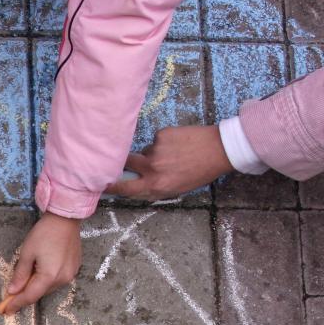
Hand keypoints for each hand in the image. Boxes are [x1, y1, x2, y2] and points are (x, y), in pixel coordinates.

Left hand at [3, 212, 81, 313]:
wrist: (65, 219)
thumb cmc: (44, 233)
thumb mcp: (26, 253)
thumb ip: (20, 275)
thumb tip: (13, 291)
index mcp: (49, 276)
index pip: (30, 296)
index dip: (17, 304)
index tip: (6, 310)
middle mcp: (62, 279)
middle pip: (40, 293)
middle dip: (25, 295)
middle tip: (11, 296)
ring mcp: (70, 275)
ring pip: (48, 288)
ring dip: (36, 287)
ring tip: (24, 281)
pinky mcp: (74, 269)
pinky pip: (57, 280)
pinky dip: (45, 280)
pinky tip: (38, 273)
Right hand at [106, 125, 234, 200]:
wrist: (219, 150)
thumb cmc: (199, 173)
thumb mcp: (176, 189)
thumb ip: (154, 189)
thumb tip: (135, 187)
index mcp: (155, 185)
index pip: (124, 188)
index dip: (111, 186)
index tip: (104, 183)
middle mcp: (152, 168)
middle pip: (126, 163)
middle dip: (127, 163)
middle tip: (134, 162)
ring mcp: (156, 150)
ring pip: (144, 151)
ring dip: (152, 153)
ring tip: (172, 154)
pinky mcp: (162, 135)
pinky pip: (156, 140)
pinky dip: (163, 142)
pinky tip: (178, 144)